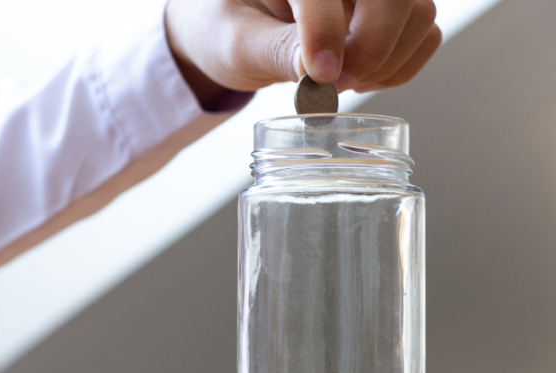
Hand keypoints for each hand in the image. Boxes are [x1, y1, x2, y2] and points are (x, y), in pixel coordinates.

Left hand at [165, 0, 441, 102]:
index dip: (324, 29)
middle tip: (336, 83)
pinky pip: (424, 34)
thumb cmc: (227, 28)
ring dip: (387, 61)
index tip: (319, 75)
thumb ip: (271, 51)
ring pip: (418, 13)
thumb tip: (312, 68)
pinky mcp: (393, 9)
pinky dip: (399, 67)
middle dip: (371, 46)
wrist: (235, 28)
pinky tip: (361, 79)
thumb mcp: (234, 43)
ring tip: (340, 83)